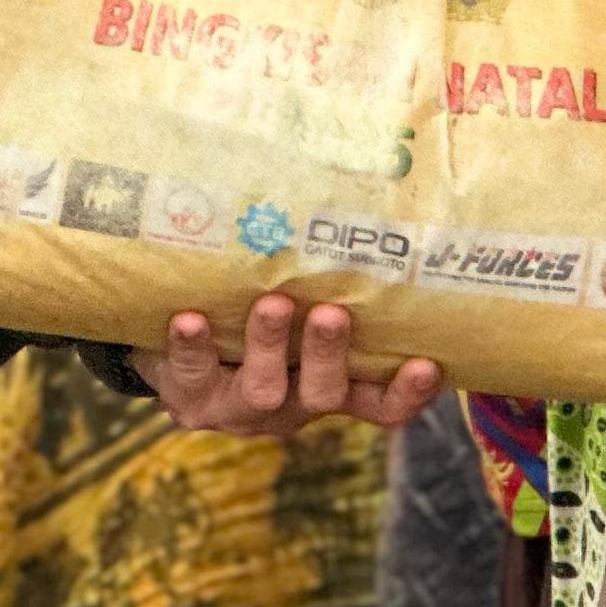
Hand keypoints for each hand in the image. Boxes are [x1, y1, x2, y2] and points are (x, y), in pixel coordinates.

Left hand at [132, 296, 443, 437]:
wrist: (178, 357)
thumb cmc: (255, 320)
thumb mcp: (299, 310)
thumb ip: (328, 281)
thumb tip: (363, 198)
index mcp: (329, 384)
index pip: (379, 403)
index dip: (405, 393)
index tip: (427, 363)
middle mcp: (292, 402)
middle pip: (324, 394)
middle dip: (329, 354)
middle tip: (333, 313)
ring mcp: (241, 407)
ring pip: (264, 388)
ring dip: (270, 344)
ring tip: (272, 303)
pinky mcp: (192, 400)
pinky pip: (194, 373)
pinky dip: (194, 344)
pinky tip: (189, 317)